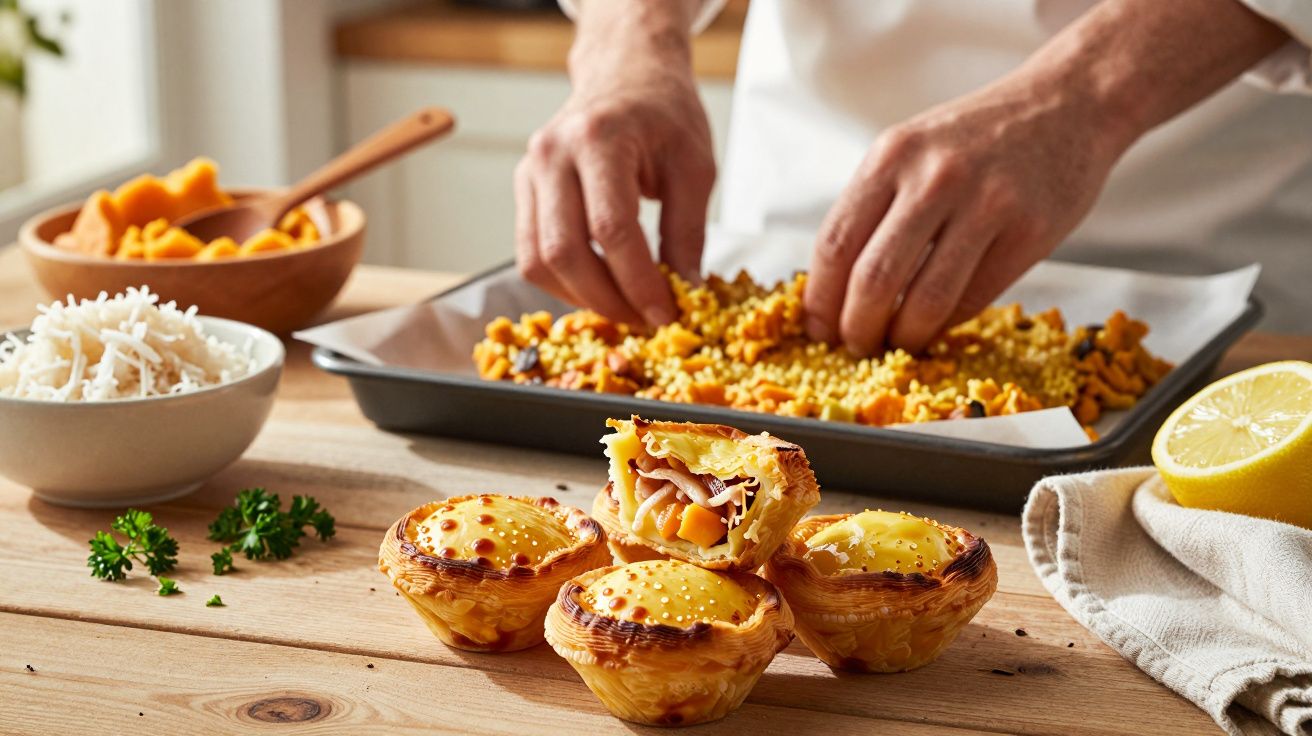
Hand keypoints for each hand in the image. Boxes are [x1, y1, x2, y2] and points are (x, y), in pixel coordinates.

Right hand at [515, 1, 713, 326]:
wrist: (626, 74)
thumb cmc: (664, 115)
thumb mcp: (694, 166)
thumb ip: (687, 231)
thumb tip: (683, 292)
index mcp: (599, 139)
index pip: (611, 229)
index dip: (638, 282)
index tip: (665, 314)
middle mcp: (552, 154)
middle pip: (564, 251)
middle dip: (607, 300)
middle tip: (645, 321)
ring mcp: (529, 171)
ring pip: (537, 261)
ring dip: (581, 298)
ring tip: (625, 307)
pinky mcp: (523, 189)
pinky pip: (530, 253)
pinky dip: (564, 282)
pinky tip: (601, 287)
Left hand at [804, 76, 1128, 356]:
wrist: (1067, 103)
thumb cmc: (977, 137)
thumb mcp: (913, 149)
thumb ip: (874, 207)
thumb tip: (834, 290)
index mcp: (892, 155)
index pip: (835, 244)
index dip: (820, 300)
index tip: (817, 329)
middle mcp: (934, 177)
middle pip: (873, 279)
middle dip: (856, 328)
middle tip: (855, 347)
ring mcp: (986, 204)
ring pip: (925, 300)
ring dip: (903, 338)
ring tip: (897, 344)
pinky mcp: (1029, 232)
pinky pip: (973, 300)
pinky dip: (947, 324)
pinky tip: (937, 325)